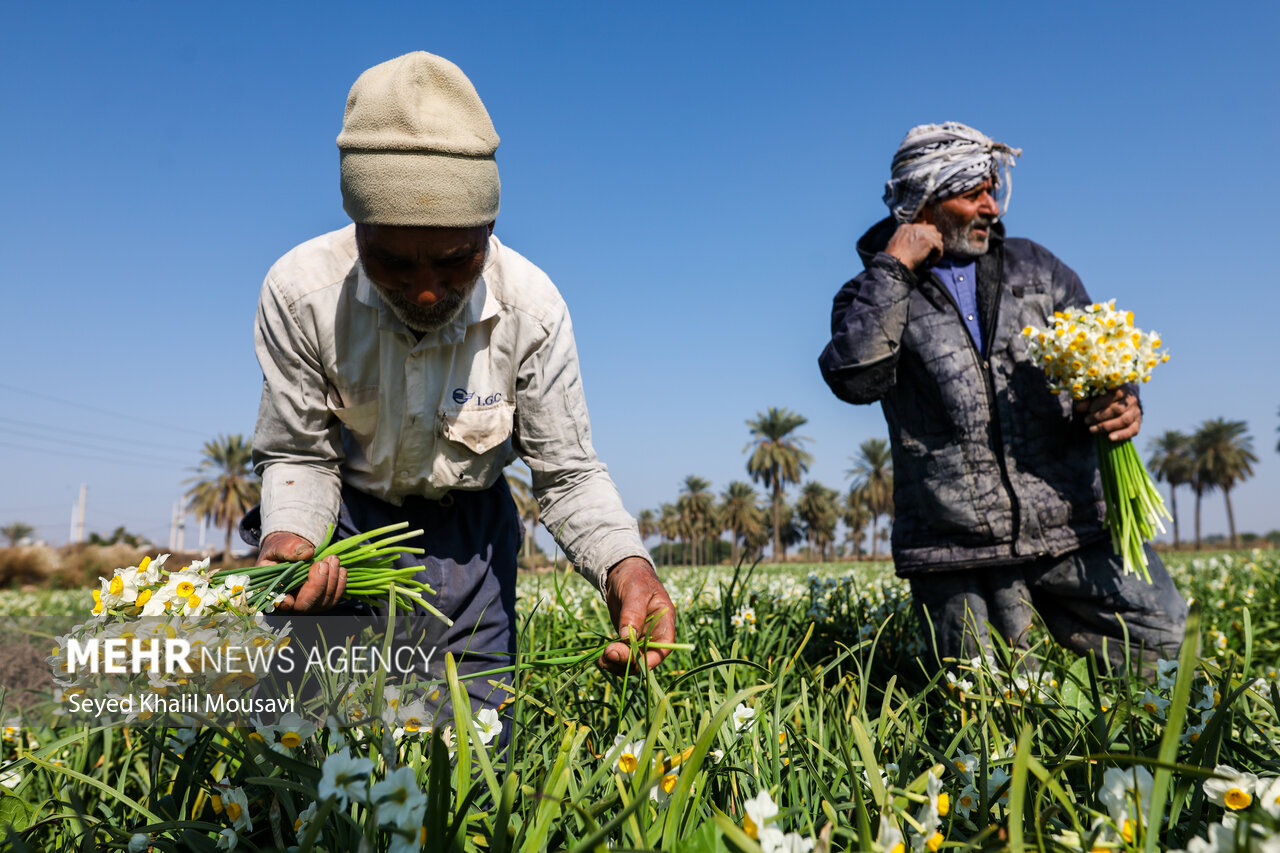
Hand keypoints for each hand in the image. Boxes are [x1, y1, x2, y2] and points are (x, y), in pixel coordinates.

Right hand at [257, 531, 346, 612]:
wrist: (292, 551)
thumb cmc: (280, 550)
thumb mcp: (278, 545)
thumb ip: (287, 548)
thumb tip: (307, 553)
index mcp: (271, 592)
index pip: (276, 604)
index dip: (284, 603)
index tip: (289, 598)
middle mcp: (289, 603)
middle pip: (304, 605)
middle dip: (317, 585)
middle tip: (323, 564)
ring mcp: (307, 603)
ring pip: (323, 602)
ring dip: (331, 581)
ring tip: (333, 559)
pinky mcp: (321, 599)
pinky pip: (334, 598)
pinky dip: (340, 583)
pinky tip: (340, 569)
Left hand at [599, 557, 675, 674]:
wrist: (623, 573)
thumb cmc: (635, 577)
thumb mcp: (635, 591)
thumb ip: (633, 613)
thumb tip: (626, 636)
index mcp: (664, 622)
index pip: (664, 647)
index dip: (651, 660)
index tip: (632, 662)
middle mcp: (655, 634)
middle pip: (646, 658)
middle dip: (628, 661)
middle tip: (608, 654)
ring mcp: (640, 638)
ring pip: (632, 660)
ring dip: (617, 664)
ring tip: (601, 660)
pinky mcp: (626, 639)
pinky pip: (622, 655)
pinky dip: (611, 659)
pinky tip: (600, 657)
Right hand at [885, 222, 943, 269]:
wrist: (895, 263)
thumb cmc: (894, 258)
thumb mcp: (895, 244)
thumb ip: (904, 239)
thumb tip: (915, 242)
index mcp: (905, 227)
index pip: (921, 228)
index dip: (925, 238)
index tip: (923, 248)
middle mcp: (915, 227)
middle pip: (932, 229)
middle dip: (933, 239)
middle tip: (929, 252)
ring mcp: (923, 233)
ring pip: (938, 237)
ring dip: (936, 247)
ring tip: (930, 258)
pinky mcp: (929, 241)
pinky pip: (940, 246)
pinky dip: (938, 256)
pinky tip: (931, 263)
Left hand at [1075, 387, 1141, 441]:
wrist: (1123, 400)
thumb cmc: (1106, 396)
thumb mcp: (1096, 395)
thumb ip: (1088, 400)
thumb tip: (1079, 408)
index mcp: (1123, 388)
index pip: (1114, 394)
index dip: (1101, 403)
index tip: (1089, 410)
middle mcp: (1132, 400)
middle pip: (1118, 409)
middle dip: (1101, 416)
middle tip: (1087, 420)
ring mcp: (1136, 412)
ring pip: (1124, 420)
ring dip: (1107, 426)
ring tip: (1092, 429)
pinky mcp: (1138, 423)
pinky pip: (1133, 430)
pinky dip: (1122, 435)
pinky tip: (1110, 438)